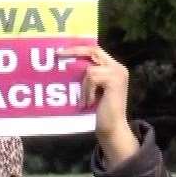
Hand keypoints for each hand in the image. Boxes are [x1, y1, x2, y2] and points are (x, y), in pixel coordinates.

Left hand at [62, 45, 138, 167]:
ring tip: (85, 102)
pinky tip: (90, 103)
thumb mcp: (91, 90)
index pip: (96, 51)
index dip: (79, 48)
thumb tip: (67, 64)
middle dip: (74, 51)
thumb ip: (86, 77)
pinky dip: (87, 92)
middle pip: (93, 51)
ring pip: (89, 70)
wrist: (112, 128)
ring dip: (83, 87)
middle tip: (57, 54)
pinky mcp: (115, 80)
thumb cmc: (98, 112)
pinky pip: (91, 78)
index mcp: (113, 68)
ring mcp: (118, 73)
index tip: (62, 49)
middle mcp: (118, 67)